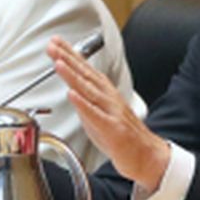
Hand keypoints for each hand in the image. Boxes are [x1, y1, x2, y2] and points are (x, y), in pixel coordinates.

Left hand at [47, 35, 167, 187]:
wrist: (147, 156)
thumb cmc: (124, 137)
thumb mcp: (100, 114)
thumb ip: (86, 102)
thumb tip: (72, 92)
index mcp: (105, 93)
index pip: (85, 70)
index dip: (70, 55)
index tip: (56, 43)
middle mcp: (108, 98)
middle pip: (85, 75)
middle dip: (67, 59)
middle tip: (53, 45)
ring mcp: (111, 112)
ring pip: (89, 90)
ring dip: (72, 75)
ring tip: (59, 63)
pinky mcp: (113, 128)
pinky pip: (95, 114)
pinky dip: (83, 104)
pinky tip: (72, 94)